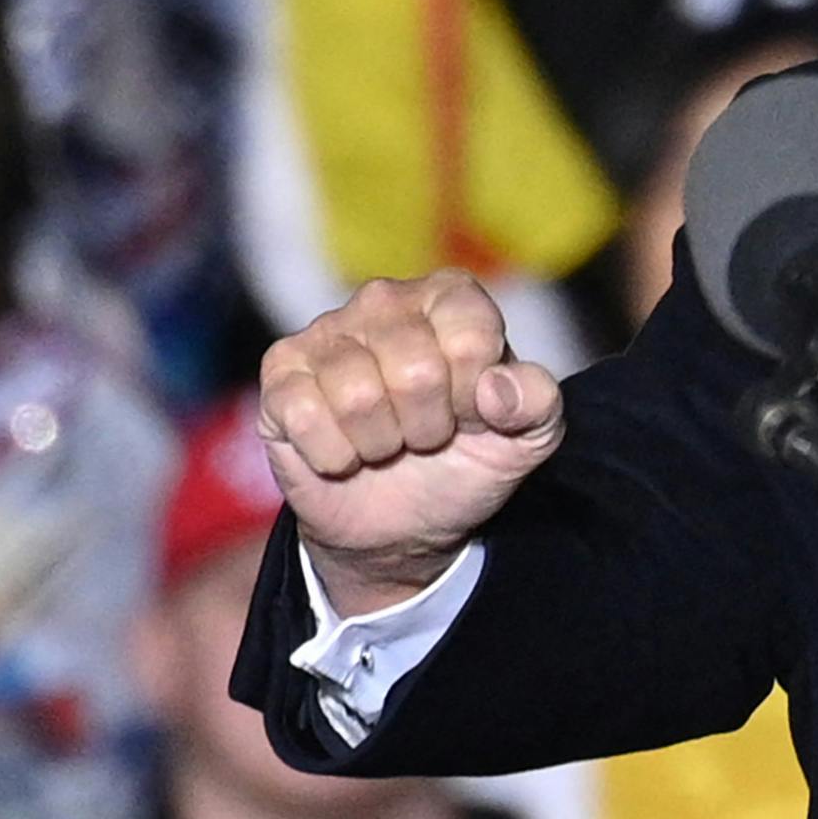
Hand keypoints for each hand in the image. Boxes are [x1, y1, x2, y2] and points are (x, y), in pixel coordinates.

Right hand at [258, 270, 563, 612]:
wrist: (403, 522)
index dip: (476, 396)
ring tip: (387, 442)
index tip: (472, 414)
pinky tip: (344, 451)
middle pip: (415, 370)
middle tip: (426, 435)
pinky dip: (333, 455)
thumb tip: (496, 386)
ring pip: (357, 394)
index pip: (472, 338)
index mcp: (452, 297)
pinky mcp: (280, 372)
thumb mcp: (528, 438)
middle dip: (428, 426)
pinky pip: (303, 413)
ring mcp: (326, 332)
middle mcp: (385, 300)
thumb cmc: (467, 459)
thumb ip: (537, 402)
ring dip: (381, 443)